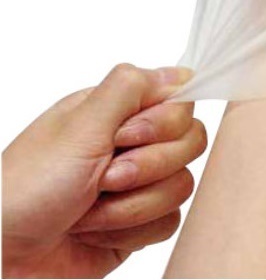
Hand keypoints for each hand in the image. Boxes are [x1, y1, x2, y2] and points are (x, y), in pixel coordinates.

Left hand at [2, 64, 206, 278]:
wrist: (2, 254)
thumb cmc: (28, 186)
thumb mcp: (80, 126)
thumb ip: (130, 88)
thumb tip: (175, 69)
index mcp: (120, 109)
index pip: (181, 97)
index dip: (166, 121)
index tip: (128, 136)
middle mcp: (134, 141)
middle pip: (190, 141)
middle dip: (147, 167)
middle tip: (105, 177)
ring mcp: (139, 183)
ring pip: (181, 185)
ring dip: (132, 206)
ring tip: (90, 210)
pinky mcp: (138, 222)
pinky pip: (169, 222)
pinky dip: (131, 231)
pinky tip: (94, 232)